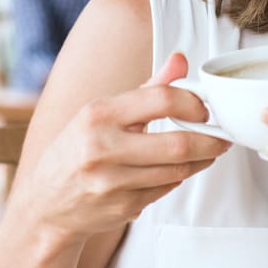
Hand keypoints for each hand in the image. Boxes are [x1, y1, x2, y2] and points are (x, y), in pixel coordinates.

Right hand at [12, 53, 230, 244]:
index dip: (193, 103)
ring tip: (209, 150)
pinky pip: (166, 189)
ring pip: (177, 170)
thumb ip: (148, 88)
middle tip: (222, 136)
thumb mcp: (103, 112)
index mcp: (98, 114)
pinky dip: (179, 177)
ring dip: (201, 160)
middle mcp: (102, 148)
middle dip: (211, 140)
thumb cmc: (77, 149)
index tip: (205, 109)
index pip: (161, 99)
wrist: (45, 205)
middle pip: (178, 144)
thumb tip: (181, 60)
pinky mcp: (121, 208)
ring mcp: (111, 183)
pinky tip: (178, 169)